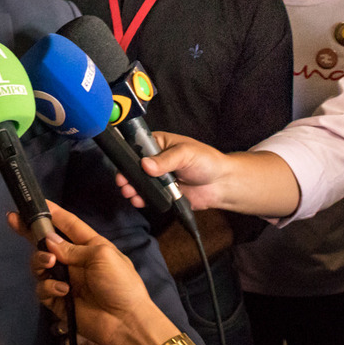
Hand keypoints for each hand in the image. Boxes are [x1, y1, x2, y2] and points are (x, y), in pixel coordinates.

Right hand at [8, 201, 173, 344]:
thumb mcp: (101, 256)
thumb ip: (73, 248)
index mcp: (89, 246)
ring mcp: (65, 280)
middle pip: (47, 243)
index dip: (54, 213)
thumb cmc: (120, 283)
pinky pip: (42, 288)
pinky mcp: (58, 300)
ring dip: (40, 260)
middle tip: (13, 221)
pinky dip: (48, 287)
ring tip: (49, 263)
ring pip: (40, 264)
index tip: (37, 202)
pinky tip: (63, 290)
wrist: (125, 322)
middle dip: (30, 232)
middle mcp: (74, 260)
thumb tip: (49, 241)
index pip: (68, 225)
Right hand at [112, 132, 229, 210]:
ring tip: (129, 193)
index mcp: (158, 143)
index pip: (137, 146)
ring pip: (139, 182)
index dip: (128, 156)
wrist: (220, 184)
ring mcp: (157, 178)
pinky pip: (147, 196)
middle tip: (123, 182)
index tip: (123, 166)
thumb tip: (146, 165)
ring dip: (132, 188)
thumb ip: (165, 160)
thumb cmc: (206, 161)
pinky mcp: (161, 193)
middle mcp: (155, 160)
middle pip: (134, 167)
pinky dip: (141, 199)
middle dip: (127, 175)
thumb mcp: (185, 154)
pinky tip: (138, 200)